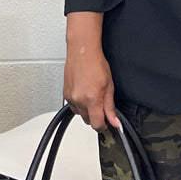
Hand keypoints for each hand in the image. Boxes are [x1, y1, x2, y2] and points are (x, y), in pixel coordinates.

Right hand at [64, 12, 118, 131]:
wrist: (82, 52)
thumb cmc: (96, 64)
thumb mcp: (109, 86)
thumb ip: (110, 107)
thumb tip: (114, 121)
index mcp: (92, 99)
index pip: (97, 124)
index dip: (104, 126)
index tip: (108, 124)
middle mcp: (79, 100)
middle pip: (88, 121)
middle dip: (96, 117)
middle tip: (103, 107)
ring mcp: (71, 98)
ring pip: (80, 115)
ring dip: (87, 112)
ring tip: (93, 98)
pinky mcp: (65, 94)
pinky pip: (73, 107)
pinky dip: (80, 105)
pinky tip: (85, 95)